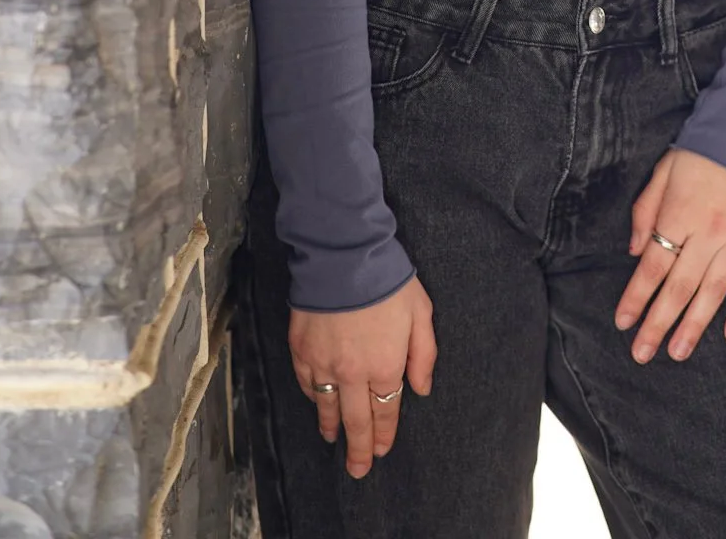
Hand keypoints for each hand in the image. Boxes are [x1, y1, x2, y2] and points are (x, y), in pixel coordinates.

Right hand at [289, 276, 436, 478]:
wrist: (343, 255)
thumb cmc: (387, 280)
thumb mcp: (421, 313)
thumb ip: (424, 354)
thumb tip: (422, 389)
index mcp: (385, 366)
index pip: (385, 410)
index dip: (384, 433)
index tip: (382, 450)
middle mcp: (353, 373)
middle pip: (356, 420)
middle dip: (358, 448)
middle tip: (358, 470)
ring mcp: (323, 363)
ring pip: (327, 406)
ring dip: (332, 427)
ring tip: (334, 441)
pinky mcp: (301, 349)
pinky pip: (306, 384)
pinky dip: (312, 398)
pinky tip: (316, 403)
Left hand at [615, 147, 725, 363]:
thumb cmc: (700, 150)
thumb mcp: (663, 171)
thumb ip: (646, 210)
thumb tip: (633, 253)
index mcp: (680, 213)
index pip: (652, 266)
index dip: (636, 297)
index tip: (623, 323)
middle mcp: (708, 231)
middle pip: (679, 287)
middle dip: (658, 323)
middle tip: (642, 354)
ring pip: (713, 291)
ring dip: (694, 326)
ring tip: (677, 352)